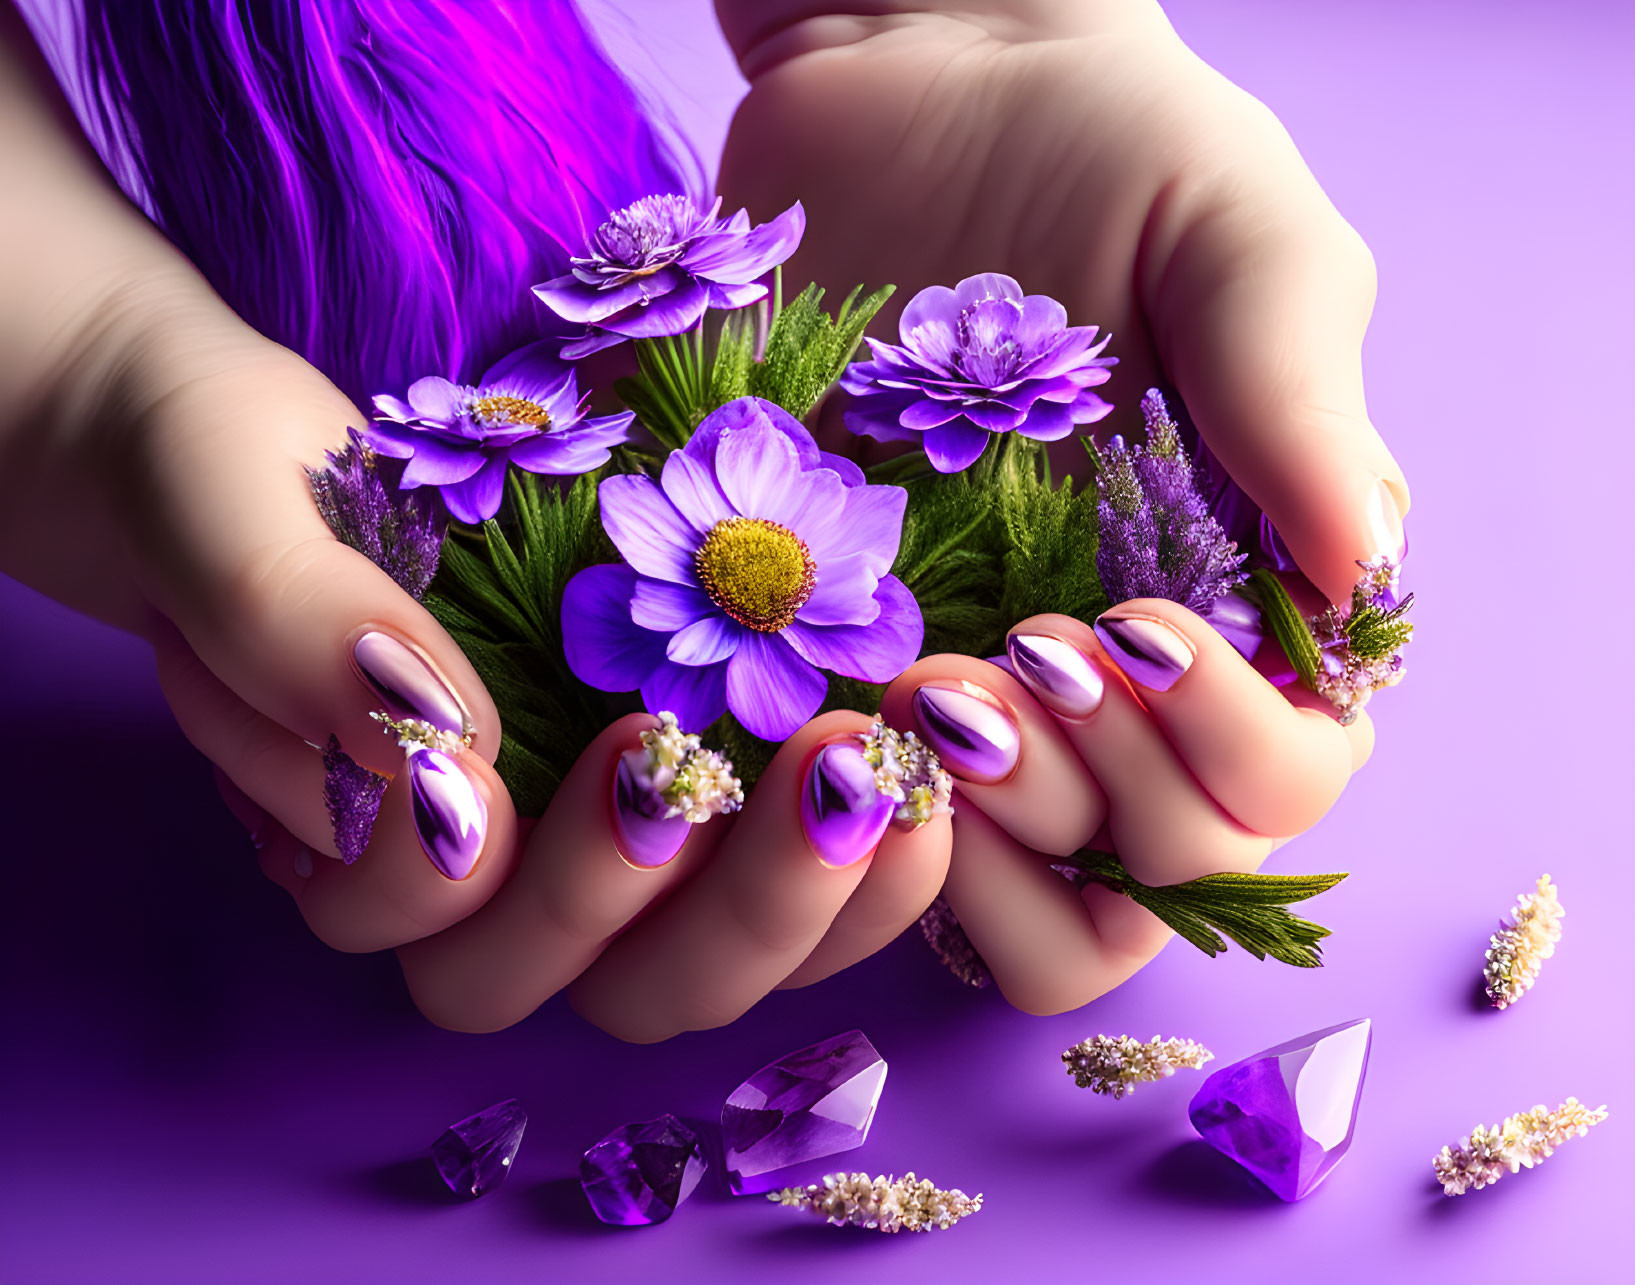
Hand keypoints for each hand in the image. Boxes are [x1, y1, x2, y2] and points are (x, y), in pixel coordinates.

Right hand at [19, 282, 949, 1042]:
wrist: (279, 456)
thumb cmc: (231, 485)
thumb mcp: (233, 515)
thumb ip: (291, 626)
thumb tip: (423, 736)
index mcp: (342, 848)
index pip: (404, 929)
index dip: (460, 877)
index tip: (529, 758)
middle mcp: (475, 895)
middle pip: (582, 987)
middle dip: (690, 903)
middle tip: (803, 775)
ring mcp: (590, 868)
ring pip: (699, 968)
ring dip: (803, 897)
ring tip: (876, 768)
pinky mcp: (687, 824)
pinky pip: (781, 895)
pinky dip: (860, 864)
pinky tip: (920, 770)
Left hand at [714, 0, 1404, 1005]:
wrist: (904, 92)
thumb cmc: (1102, 155)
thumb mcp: (1238, 241)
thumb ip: (1298, 407)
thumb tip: (1353, 586)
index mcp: (1246, 608)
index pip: (1281, 786)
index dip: (1219, 754)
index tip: (1128, 630)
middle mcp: (1120, 691)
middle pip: (1149, 876)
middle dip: (1079, 798)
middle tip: (987, 670)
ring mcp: (978, 697)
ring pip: (1011, 909)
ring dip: (964, 844)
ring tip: (904, 698)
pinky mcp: (840, 682)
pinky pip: (855, 843)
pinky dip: (839, 826)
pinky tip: (805, 722)